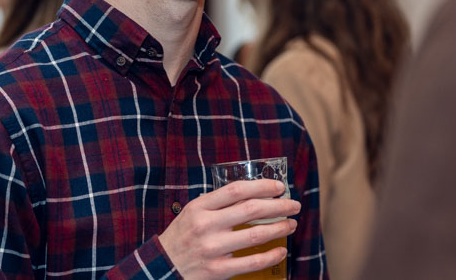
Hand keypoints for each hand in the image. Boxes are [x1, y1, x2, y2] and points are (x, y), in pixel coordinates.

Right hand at [158, 179, 298, 279]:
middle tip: (294, 205)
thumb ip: (218, 204)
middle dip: (279, 206)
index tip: (280, 187)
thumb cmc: (182, 237)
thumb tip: (253, 195)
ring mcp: (213, 249)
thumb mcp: (193, 213)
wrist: (162, 268)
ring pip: (256, 234)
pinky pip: (252, 262)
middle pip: (251, 209)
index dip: (262, 186)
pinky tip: (281, 250)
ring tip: (291, 224)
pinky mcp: (218, 270)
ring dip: (279, 228)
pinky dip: (271, 256)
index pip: (237, 190)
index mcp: (200, 207)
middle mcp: (206, 225)